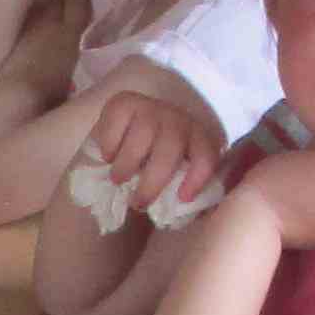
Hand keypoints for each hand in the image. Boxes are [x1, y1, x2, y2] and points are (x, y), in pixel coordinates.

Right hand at [83, 84, 230, 221]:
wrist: (126, 152)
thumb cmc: (154, 175)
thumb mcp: (176, 186)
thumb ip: (186, 194)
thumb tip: (191, 211)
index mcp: (199, 140)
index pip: (205, 155)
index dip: (197, 177)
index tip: (182, 198)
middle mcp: (178, 120)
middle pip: (170, 148)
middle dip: (153, 181)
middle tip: (138, 203)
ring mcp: (151, 107)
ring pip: (142, 135)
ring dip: (127, 165)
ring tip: (118, 180)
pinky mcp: (124, 102)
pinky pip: (117, 121)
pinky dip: (110, 143)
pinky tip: (108, 157)